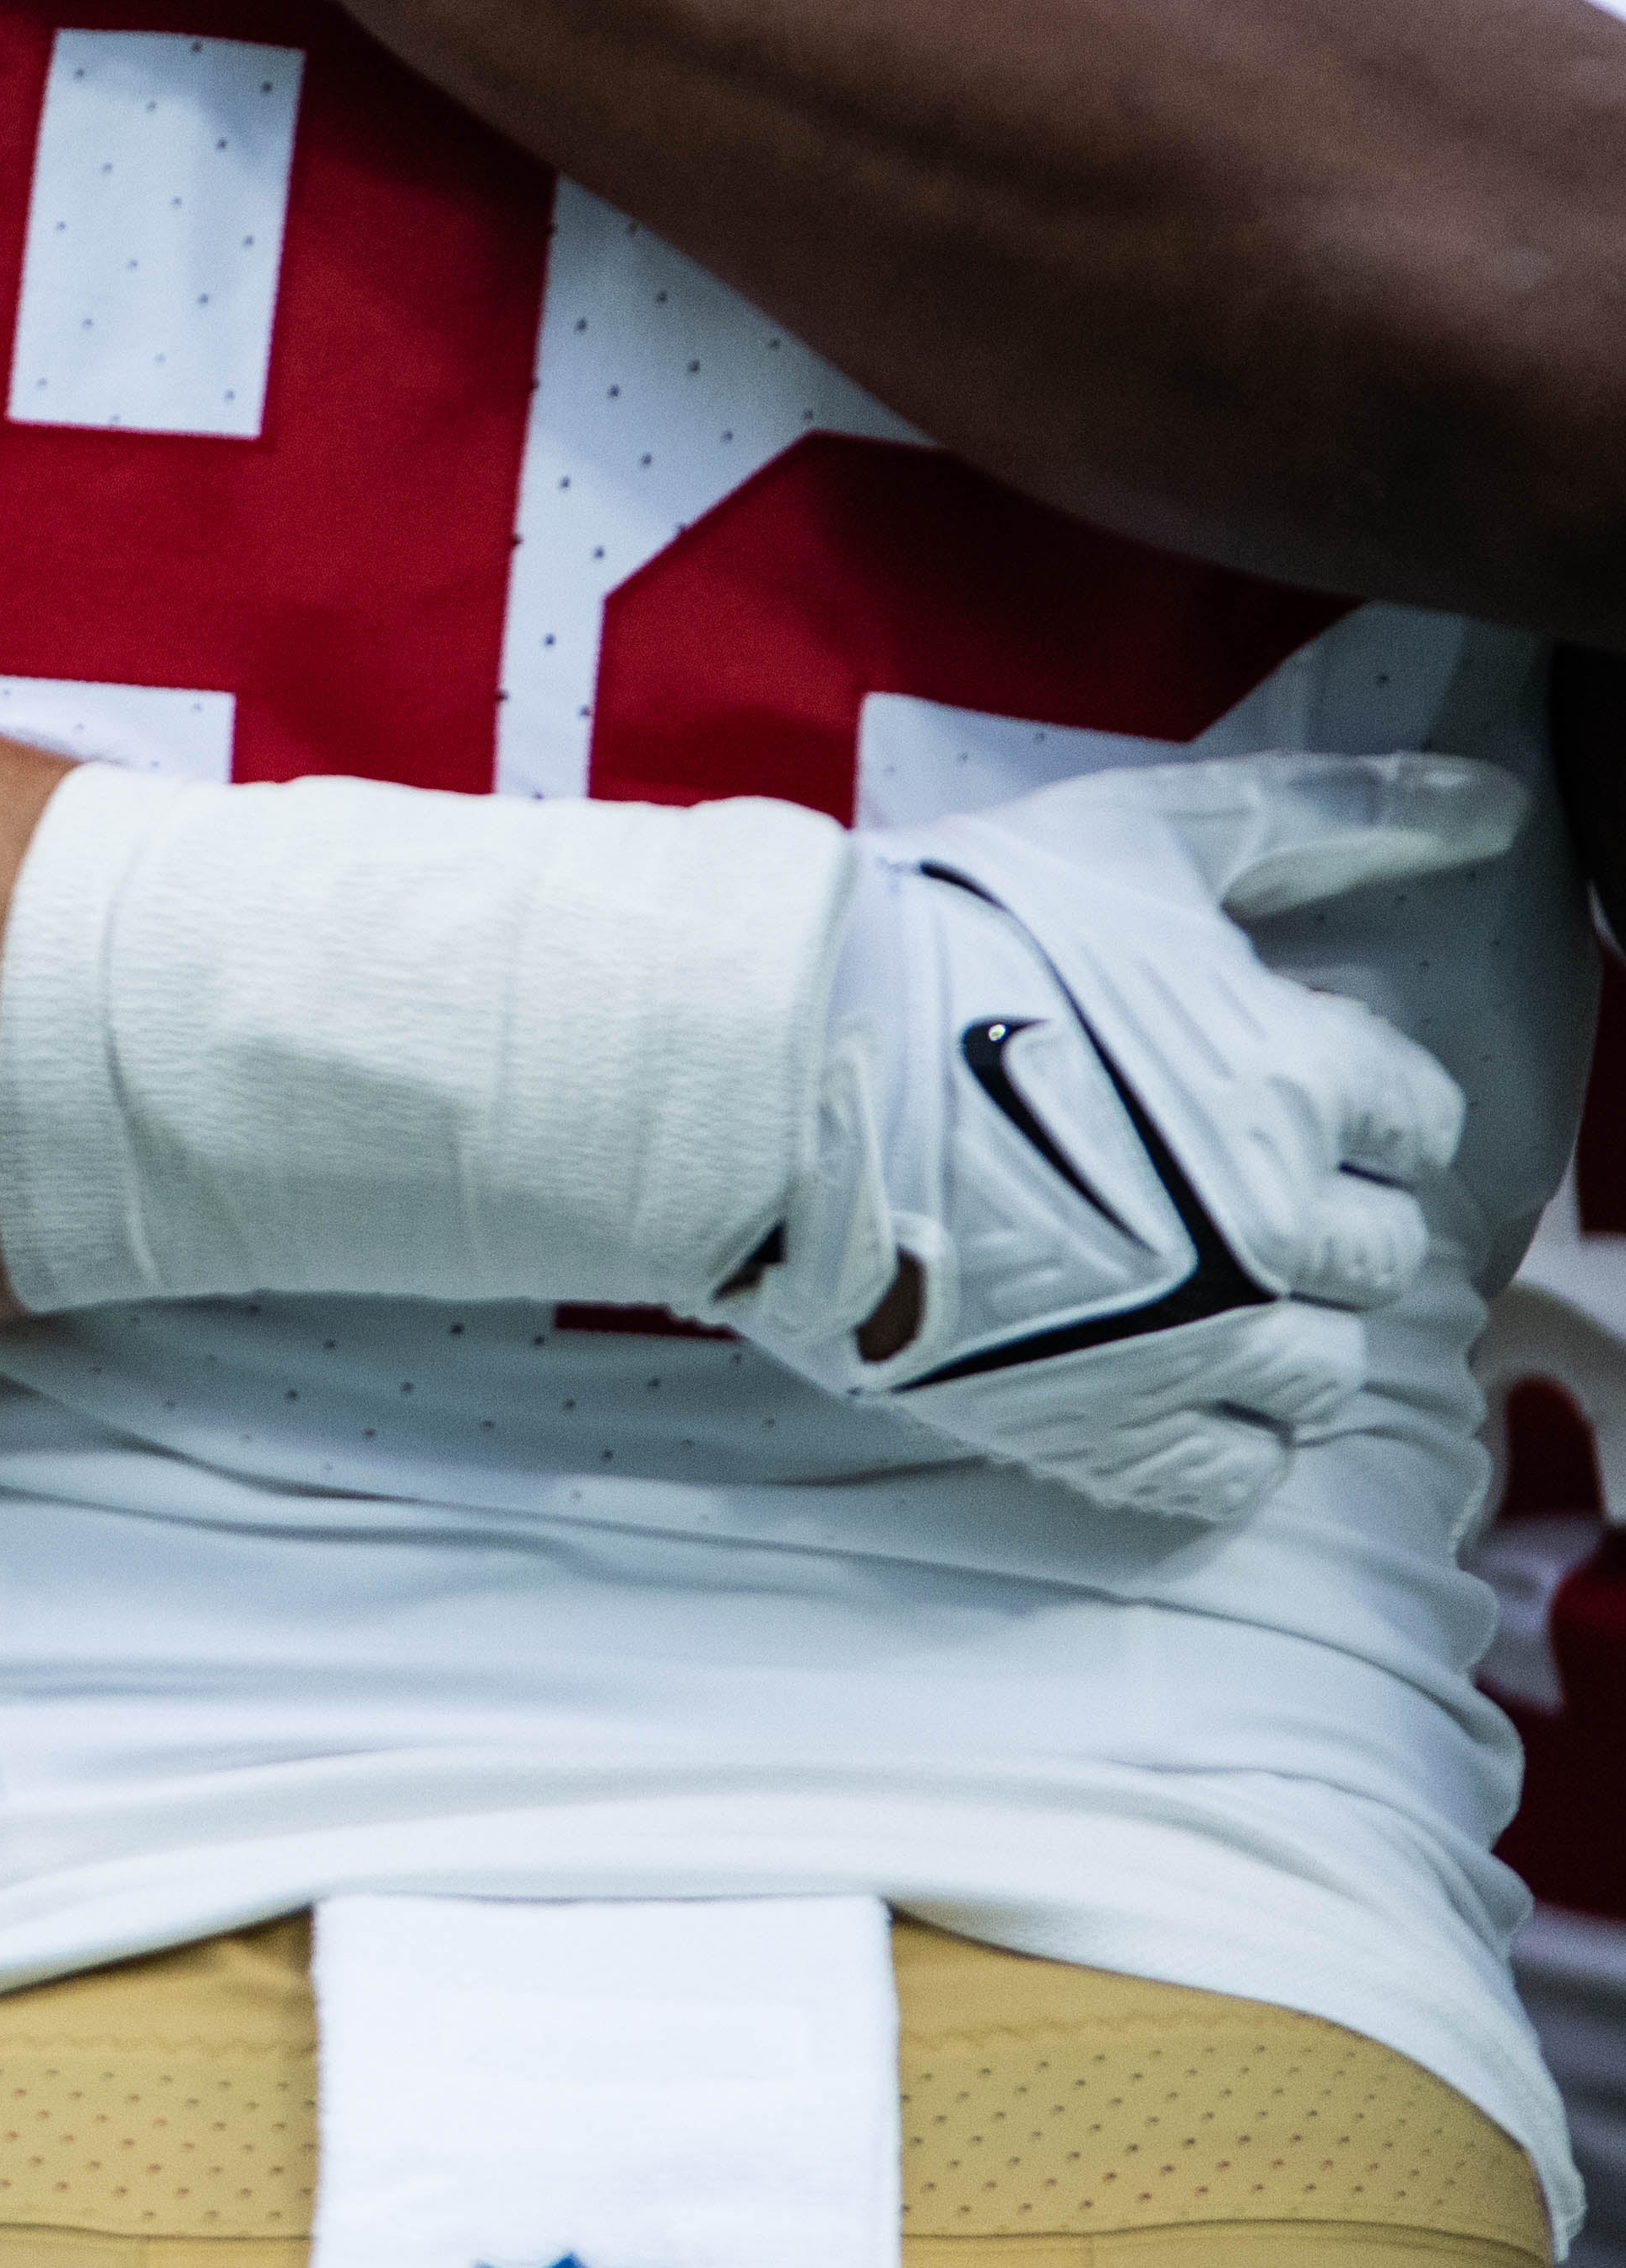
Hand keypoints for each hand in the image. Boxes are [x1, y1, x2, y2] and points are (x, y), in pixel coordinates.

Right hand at [735, 750, 1513, 1525]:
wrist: (770, 1064)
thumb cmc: (949, 933)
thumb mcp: (1137, 839)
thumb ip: (1328, 816)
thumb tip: (1497, 801)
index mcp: (1296, 1082)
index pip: (1415, 1119)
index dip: (1343, 1094)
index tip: (1258, 1081)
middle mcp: (1275, 1226)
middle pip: (1380, 1251)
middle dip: (1315, 1210)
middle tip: (1211, 1174)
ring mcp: (1195, 1340)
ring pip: (1327, 1370)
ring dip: (1277, 1324)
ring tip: (1182, 1274)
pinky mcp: (1108, 1424)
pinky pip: (1237, 1467)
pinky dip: (1217, 1426)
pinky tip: (1156, 1361)